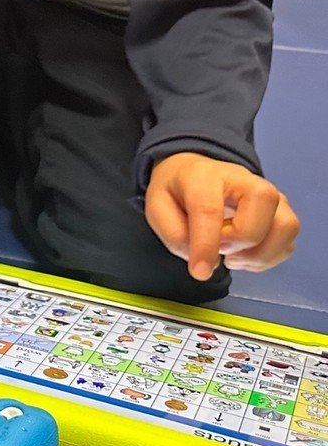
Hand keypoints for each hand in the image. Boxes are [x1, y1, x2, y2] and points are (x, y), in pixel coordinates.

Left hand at [145, 152, 298, 279]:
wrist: (194, 174)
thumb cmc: (176, 193)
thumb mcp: (157, 208)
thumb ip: (174, 234)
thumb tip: (202, 260)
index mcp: (203, 176)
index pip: (210, 209)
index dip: (206, 244)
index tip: (200, 272)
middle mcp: (244, 179)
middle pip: (262, 205)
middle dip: (239, 240)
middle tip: (218, 248)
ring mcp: (269, 193)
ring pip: (285, 225)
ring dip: (259, 254)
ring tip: (231, 257)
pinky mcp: (281, 211)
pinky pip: (288, 242)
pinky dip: (267, 258)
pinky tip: (243, 256)